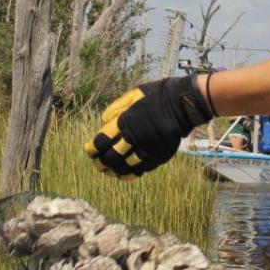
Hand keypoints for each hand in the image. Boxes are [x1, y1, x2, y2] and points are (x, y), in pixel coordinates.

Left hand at [85, 76, 214, 178]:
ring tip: (108, 172)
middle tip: (97, 164)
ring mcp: (147, 148)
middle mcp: (134, 137)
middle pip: (111, 156)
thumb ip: (116, 108)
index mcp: (125, 121)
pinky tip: (124, 175)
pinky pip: (141, 169)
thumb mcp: (133, 95)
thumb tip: (103, 121)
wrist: (181, 104)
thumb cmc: (155, 97)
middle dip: (101, 163)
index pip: (102, 140)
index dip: (93, 149)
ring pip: (125, 165)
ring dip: (114, 170)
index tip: (89, 150)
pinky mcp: (158, 155)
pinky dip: (130, 174)